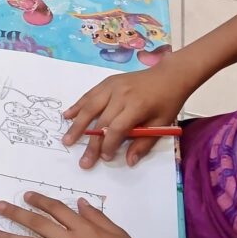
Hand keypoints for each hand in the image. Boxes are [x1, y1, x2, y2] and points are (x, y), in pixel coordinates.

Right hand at [62, 60, 192, 167]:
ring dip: (77, 125)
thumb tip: (129, 162)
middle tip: (83, 161)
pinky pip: (89, 95)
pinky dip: (77, 106)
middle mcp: (121, 96)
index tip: (105, 158)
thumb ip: (144, 143)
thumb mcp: (162, 124)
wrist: (169, 75)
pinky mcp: (107, 82)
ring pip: (90, 107)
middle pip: (101, 122)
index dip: (109, 145)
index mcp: (137, 107)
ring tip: (67, 139)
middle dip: (91, 144)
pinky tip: (67, 115)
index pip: (116, 129)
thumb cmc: (167, 101)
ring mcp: (112, 87)